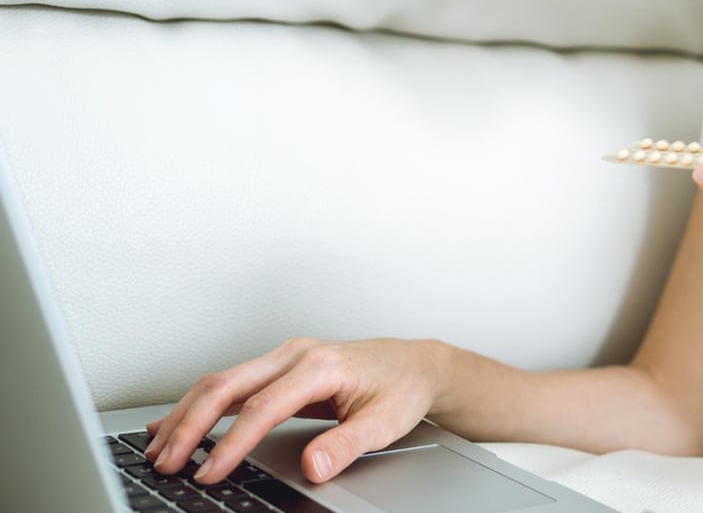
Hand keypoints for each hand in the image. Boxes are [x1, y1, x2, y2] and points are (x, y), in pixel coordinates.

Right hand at [145, 337, 448, 484]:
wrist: (417, 366)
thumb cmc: (402, 389)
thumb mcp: (385, 423)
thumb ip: (346, 445)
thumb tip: (312, 467)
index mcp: (320, 366)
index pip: (262, 408)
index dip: (231, 444)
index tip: (209, 473)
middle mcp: (297, 354)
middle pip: (226, 385)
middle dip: (189, 425)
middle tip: (165, 463)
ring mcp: (285, 357)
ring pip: (221, 382)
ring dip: (186, 415)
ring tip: (159, 450)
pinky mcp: (280, 367)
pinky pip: (231, 384)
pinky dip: (199, 405)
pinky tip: (174, 423)